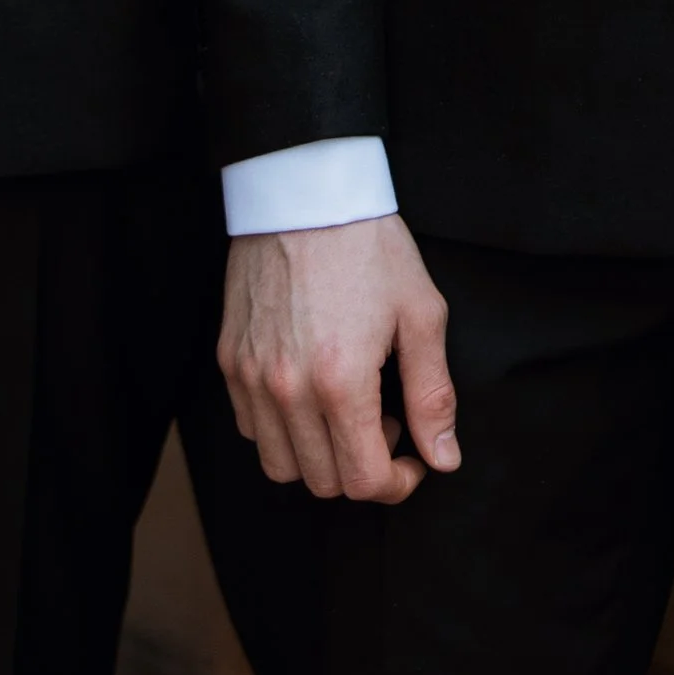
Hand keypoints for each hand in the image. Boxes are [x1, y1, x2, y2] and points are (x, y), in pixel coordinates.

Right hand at [220, 217, 458, 504]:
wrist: (306, 190)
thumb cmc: (369, 245)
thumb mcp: (421, 313)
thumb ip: (432, 394)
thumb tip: (443, 457)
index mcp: (341, 381)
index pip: (363, 480)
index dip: (397, 483)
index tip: (414, 458)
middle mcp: (287, 388)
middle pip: (323, 482)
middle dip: (363, 467)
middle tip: (384, 420)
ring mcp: (250, 376)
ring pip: (281, 465)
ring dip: (319, 456)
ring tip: (346, 409)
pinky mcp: (229, 360)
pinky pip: (250, 427)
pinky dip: (281, 429)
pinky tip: (309, 391)